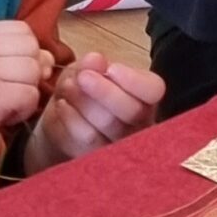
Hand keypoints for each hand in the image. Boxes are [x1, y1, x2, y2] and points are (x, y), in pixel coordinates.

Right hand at [0, 19, 50, 211]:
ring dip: (26, 93)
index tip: (10, 75)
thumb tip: (50, 59)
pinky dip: (23, 111)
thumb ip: (8, 58)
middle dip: (30, 72)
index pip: (22, 29)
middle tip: (8, 93)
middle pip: (32, 47)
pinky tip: (2, 118)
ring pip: (34, 70)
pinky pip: (31, 95)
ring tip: (2, 107)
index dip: (26, 53)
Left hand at [25, 53, 164, 172]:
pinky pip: (86, 137)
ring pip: (108, 124)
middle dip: (104, 91)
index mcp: (146, 97)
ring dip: (84, 101)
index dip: (133, 80)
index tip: (111, 69)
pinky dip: (71, 118)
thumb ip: (93, 64)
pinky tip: (62, 105)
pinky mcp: (97, 157)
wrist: (62, 119)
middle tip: (82, 76)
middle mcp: (139, 123)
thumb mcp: (86, 70)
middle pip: (132, 110)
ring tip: (68, 86)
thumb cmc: (83, 90)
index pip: (154, 90)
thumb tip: (95, 59)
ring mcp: (120, 144)